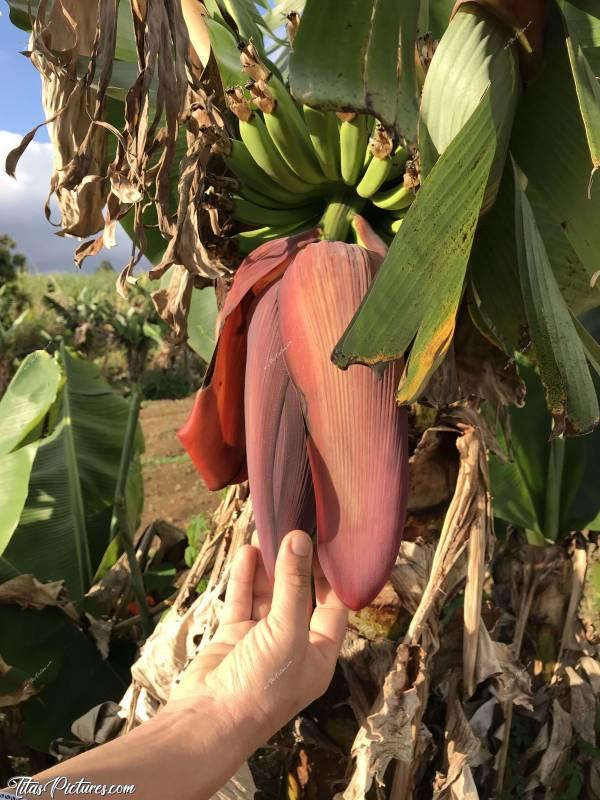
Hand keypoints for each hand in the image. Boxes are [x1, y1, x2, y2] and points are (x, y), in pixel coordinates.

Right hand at [165, 530, 347, 738]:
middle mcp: (293, 646)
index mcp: (318, 654)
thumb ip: (293, 584)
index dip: (331, 578)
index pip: (333, 608)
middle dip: (294, 566)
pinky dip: (245, 578)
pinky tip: (247, 552)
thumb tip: (299, 540)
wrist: (210, 719)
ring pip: (268, 595)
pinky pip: (242, 601)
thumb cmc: (263, 683)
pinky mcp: (233, 637)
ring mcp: (261, 641)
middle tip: (294, 530)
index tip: (327, 546)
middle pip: (297, 597)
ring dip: (268, 567)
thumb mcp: (287, 630)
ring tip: (268, 532)